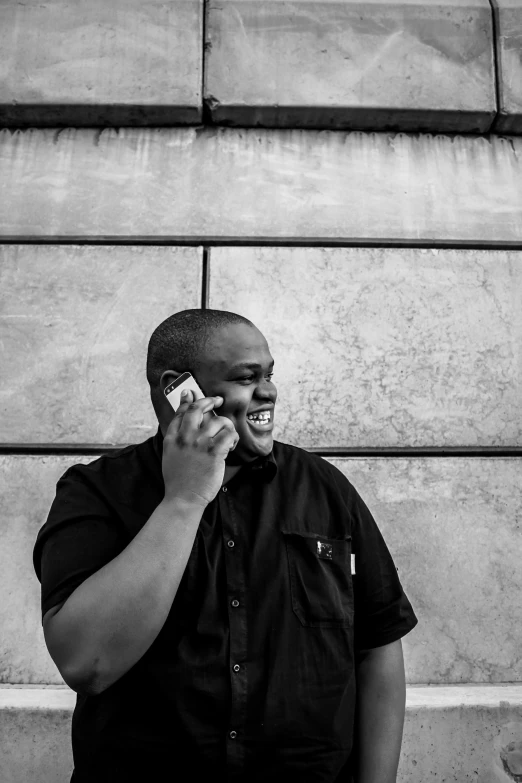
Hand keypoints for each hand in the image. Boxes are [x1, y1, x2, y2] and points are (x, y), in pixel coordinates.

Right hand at [162, 389, 238, 507]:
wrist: (183, 499)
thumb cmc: (179, 480)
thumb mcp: (171, 454)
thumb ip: (176, 436)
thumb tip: (183, 420)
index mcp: (172, 438)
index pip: (181, 412)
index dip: (188, 400)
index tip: (193, 393)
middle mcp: (185, 437)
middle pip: (198, 408)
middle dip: (209, 400)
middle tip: (218, 400)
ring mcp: (199, 444)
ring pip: (218, 421)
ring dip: (226, 426)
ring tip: (227, 437)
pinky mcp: (214, 452)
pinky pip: (229, 434)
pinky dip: (233, 438)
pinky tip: (231, 446)